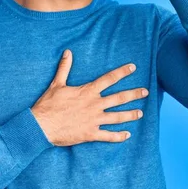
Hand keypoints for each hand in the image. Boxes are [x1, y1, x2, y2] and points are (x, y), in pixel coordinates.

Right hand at [31, 49, 147, 146]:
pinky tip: (127, 135)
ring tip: (141, 113)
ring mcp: (94, 120)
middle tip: (145, 92)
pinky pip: (108, 136)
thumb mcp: (56, 84)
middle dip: (134, 94)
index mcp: (88, 92)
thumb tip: (68, 52)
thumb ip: (64, 68)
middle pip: (119, 98)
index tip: (133, 68)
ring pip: (117, 117)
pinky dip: (118, 136)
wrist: (42, 125)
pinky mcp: (90, 134)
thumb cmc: (48, 104)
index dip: (122, 72)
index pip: (109, 79)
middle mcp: (94, 105)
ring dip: (130, 115)